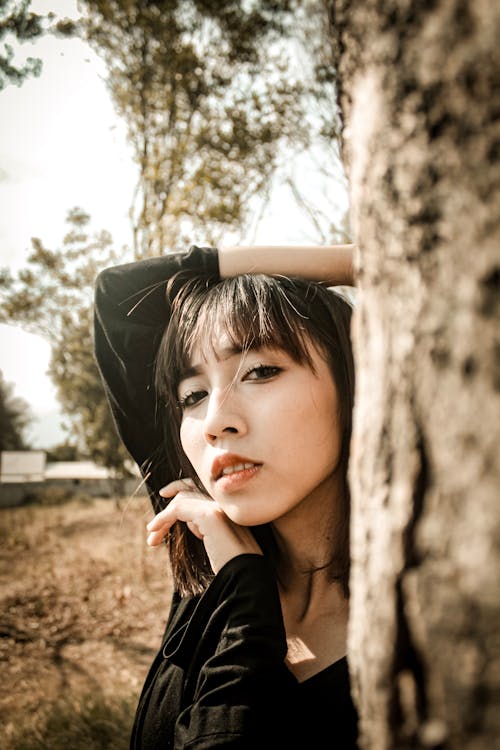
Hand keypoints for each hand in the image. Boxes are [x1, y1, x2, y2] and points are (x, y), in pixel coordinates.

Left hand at [146, 478, 262, 573]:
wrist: (246, 578)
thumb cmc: (233, 565)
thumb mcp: (218, 541)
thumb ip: (207, 526)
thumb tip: (189, 521)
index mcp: (229, 506)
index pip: (200, 486)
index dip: (181, 486)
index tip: (165, 494)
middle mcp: (226, 502)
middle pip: (188, 492)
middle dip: (167, 509)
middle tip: (152, 530)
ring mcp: (219, 507)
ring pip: (181, 501)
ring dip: (162, 518)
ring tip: (153, 539)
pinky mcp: (210, 516)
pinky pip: (179, 509)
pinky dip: (163, 518)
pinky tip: (155, 530)